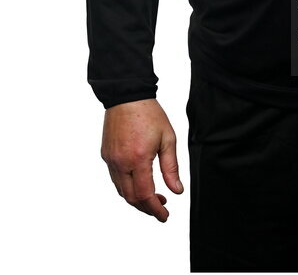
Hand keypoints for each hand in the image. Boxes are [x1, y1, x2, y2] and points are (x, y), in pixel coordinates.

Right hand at [100, 98, 183, 221]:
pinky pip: (115, 179)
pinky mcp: (106, 155)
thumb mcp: (168, 138)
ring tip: (153, 196)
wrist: (127, 96)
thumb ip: (171, 167)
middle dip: (146, 208)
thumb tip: (176, 190)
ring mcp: (111, 160)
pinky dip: (126, 187)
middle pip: (131, 198)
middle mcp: (121, 163)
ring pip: (121, 191)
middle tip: (161, 208)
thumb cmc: (149, 114)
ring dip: (136, 199)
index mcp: (138, 159)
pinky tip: (138, 182)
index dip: (155, 210)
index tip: (164, 216)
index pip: (145, 195)